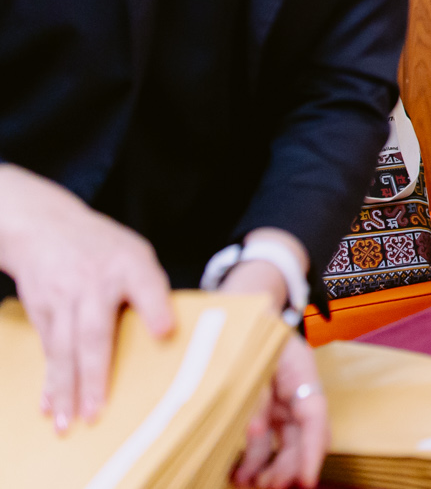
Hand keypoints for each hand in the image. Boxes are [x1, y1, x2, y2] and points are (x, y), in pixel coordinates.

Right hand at [0, 164, 173, 432]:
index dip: (156, 308)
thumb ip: (152, 291)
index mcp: (129, 264)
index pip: (146, 284)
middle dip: (95, 376)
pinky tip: (50, 406)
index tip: (165, 333)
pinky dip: (49, 380)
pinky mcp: (42, 310)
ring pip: (63, 349)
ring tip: (70, 422)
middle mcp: (93, 283)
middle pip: (94, 333)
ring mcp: (64, 298)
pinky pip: (47, 351)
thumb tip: (168, 336)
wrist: (46, 227)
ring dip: (65, 389)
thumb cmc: (103, 248)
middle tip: (98, 413)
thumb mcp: (136, 254)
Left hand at [234, 332, 327, 487]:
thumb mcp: (253, 358)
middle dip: (289, 468)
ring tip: (247, 482)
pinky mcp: (263, 411)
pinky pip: (264, 440)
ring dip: (269, 467)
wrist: (243, 310)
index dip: (313, 452)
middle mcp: (296, 395)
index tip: (307, 481)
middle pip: (302, 438)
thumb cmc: (251, 329)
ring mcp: (280, 404)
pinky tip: (238, 472)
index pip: (316, 419)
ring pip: (283, 444)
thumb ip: (255, 394)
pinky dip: (254, 459)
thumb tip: (255, 433)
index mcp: (301, 376)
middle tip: (268, 487)